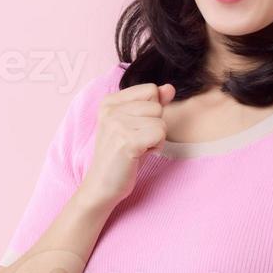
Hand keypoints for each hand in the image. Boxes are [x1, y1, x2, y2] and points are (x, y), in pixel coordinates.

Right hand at [76, 82, 174, 208]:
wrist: (102, 185)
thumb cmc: (122, 155)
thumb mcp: (137, 125)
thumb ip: (153, 103)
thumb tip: (170, 87)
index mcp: (109, 101)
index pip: (150, 90)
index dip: (151, 112)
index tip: (135, 129)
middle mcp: (110, 109)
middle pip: (157, 106)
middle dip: (154, 126)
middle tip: (136, 142)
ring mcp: (116, 124)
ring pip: (161, 121)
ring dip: (155, 139)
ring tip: (136, 149)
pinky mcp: (126, 141)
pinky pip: (160, 134)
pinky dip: (155, 147)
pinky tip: (139, 155)